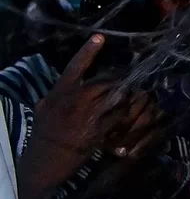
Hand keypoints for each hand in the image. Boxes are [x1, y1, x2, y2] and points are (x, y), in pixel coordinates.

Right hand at [16, 37, 128, 198]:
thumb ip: (58, 95)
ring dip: (128, 98)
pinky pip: (120, 117)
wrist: (44, 161)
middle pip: (107, 82)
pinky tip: (133, 116)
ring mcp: (87, 114)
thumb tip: (68, 86)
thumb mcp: (44, 109)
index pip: (74, 67)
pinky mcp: (98, 129)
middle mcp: (74, 99)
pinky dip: (128, 116)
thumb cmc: (43, 135)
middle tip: (132, 82)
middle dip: (121, 82)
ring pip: (117, 98)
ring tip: (138, 96)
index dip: (88, 51)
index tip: (100, 37)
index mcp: (60, 92)